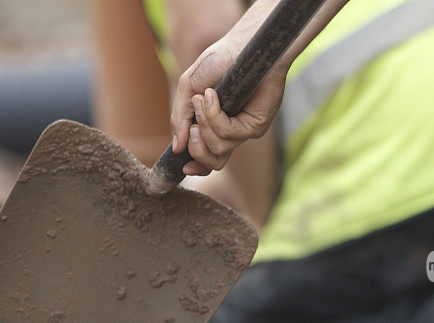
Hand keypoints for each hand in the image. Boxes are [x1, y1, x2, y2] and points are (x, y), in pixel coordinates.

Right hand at [169, 0, 349, 175]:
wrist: (243, 45)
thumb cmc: (219, 61)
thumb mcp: (189, 87)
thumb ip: (180, 117)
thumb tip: (176, 147)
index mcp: (216, 126)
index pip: (208, 157)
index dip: (197, 166)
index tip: (182, 165)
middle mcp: (232, 131)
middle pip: (214, 162)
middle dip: (197, 149)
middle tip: (192, 128)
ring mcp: (245, 129)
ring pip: (219, 148)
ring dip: (204, 123)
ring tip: (203, 98)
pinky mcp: (256, 125)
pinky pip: (229, 133)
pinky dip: (215, 116)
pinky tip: (213, 95)